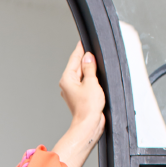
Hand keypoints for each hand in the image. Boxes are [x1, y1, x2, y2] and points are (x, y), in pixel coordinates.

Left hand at [51, 42, 105, 166]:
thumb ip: (90, 68)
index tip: (83, 41)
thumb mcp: (91, 82)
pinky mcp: (80, 96)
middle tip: (95, 52)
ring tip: (98, 66)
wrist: (88, 125)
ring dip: (90, 70)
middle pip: (78, 65)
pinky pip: (85, 83)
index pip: (74, 58)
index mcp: (67, 79)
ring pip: (82, 74)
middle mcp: (68, 84)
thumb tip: (88, 57)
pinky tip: (97, 78)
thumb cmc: (87, 108)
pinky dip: (91, 79)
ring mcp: (73, 91)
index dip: (81, 49)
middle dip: (87, 59)